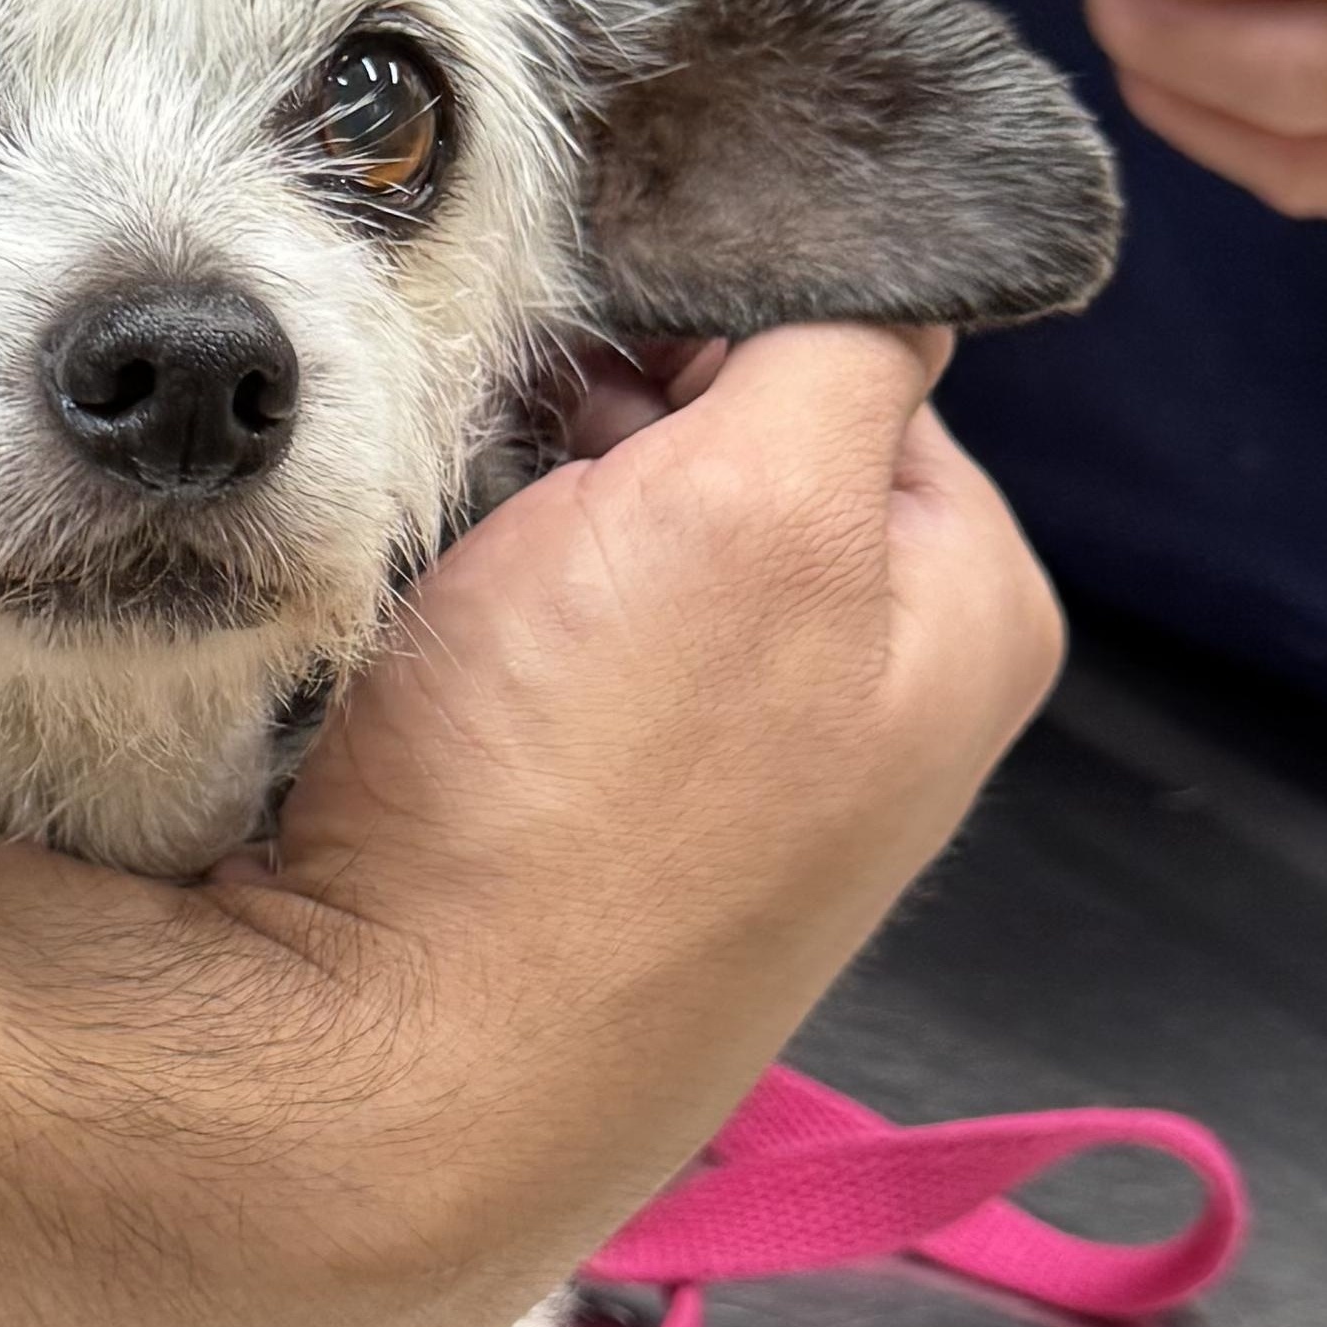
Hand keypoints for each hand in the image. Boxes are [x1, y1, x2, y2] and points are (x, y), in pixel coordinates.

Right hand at [216, 326, 1061, 1326]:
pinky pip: (508, 624)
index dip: (715, 293)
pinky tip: (396, 611)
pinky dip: (447, 583)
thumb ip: (846, 349)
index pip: (860, 340)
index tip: (589, 286)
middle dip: (602, 392)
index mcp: (963, 608)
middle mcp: (857, 690)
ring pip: (595, 514)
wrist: (363, 1081)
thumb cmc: (575, 810)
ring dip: (504, 481)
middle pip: (722, 425)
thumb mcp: (767, 509)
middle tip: (489, 405)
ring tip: (431, 516)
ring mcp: (701, 759)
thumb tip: (871, 246)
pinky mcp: (556, 807)